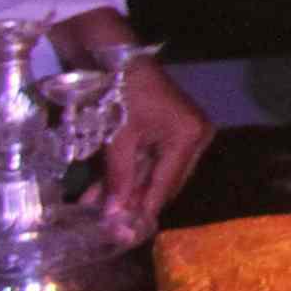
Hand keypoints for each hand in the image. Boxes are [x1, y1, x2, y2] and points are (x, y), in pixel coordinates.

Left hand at [87, 54, 211, 238]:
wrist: (114, 56)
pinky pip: (146, 159)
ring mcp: (180, 134)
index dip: (143, 209)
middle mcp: (193, 138)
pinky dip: (124, 172)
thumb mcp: (118, 138)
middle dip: (131, 201)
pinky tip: (102, 191)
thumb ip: (117, 178)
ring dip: (124, 189)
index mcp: (189, 138)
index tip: (126, 234)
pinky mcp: (165, 130)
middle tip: (106, 224)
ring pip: (150, 172)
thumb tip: (112, 217)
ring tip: (96, 209)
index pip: (165, 184)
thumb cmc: (121, 92)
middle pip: (161, 181)